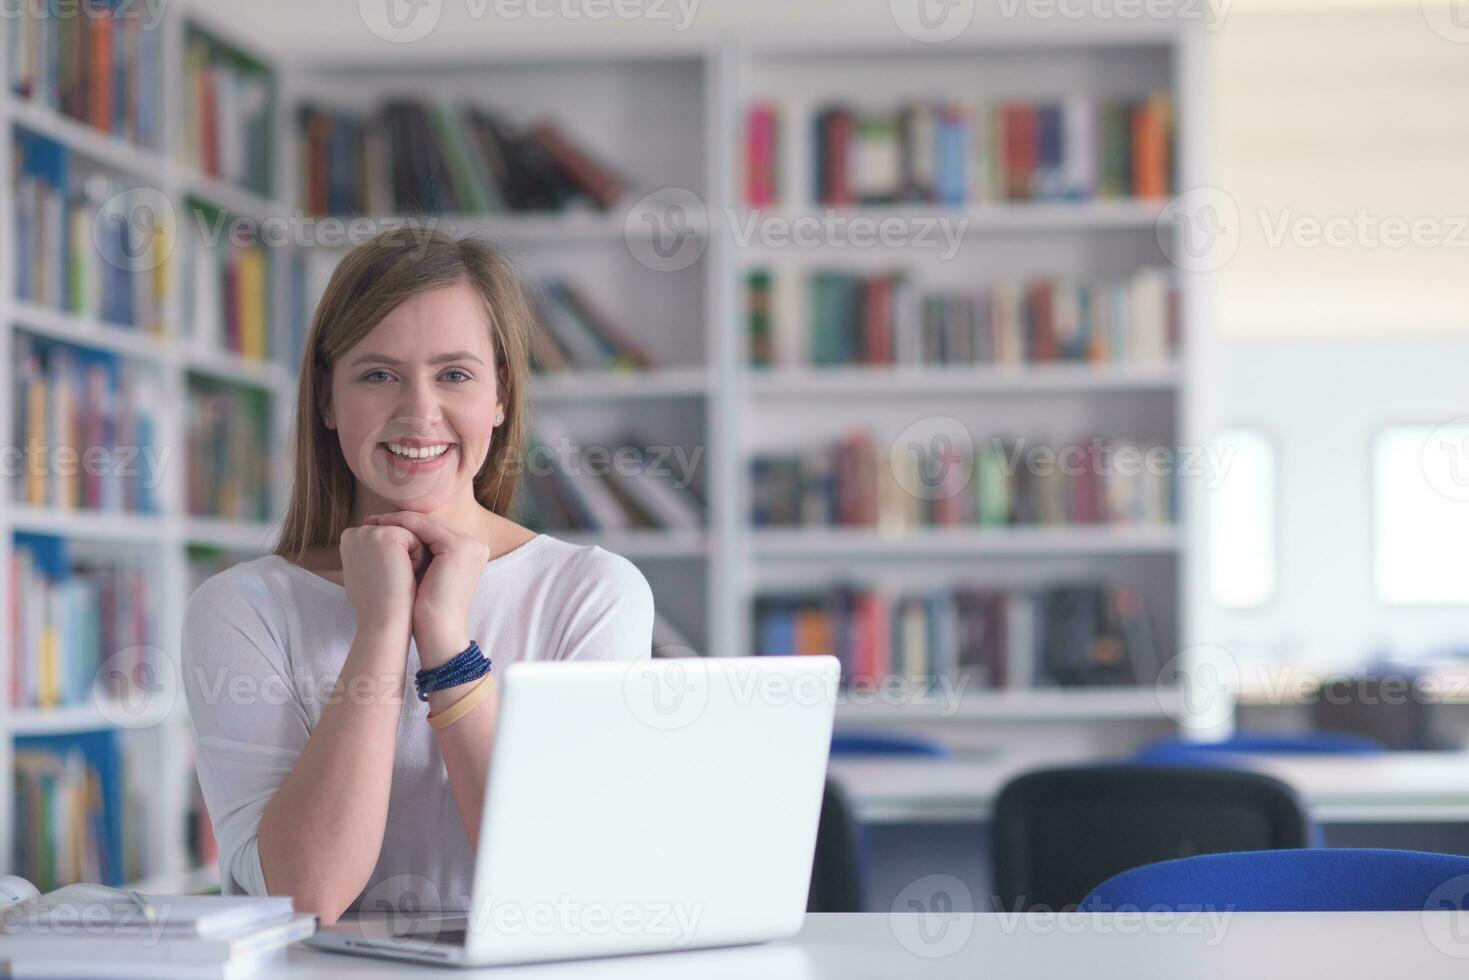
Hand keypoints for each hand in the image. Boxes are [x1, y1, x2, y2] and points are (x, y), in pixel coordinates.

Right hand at [338, 524, 426, 633]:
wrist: (383, 620)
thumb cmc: (378, 603)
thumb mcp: (367, 571)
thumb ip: (371, 553)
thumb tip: (382, 549)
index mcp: (349, 539)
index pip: (388, 538)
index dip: (395, 560)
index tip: (383, 580)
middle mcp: (355, 532)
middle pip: (399, 533)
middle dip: (404, 557)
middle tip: (390, 581)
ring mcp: (369, 532)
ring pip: (410, 535)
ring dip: (412, 558)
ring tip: (396, 578)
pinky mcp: (386, 536)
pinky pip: (417, 540)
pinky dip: (418, 559)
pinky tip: (403, 574)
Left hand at [361, 512, 489, 668]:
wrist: (439, 632)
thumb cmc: (428, 610)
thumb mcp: (427, 574)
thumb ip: (421, 554)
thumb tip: (395, 537)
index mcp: (471, 551)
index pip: (434, 530)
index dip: (406, 525)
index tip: (379, 525)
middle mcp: (475, 545)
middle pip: (431, 523)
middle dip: (400, 520)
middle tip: (371, 520)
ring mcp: (470, 545)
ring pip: (426, 522)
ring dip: (397, 520)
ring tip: (373, 522)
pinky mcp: (458, 547)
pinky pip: (424, 527)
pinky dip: (401, 525)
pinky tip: (382, 527)